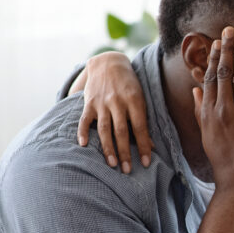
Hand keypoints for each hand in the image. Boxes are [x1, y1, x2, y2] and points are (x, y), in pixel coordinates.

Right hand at [76, 51, 152, 172]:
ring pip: (104, 129)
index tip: (146, 162)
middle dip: (125, 152)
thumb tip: (151, 145)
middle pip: (121, 131)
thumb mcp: (141, 99)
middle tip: (127, 170)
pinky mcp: (89, 102)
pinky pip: (84, 119)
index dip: (144, 146)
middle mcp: (117, 102)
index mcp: (135, 101)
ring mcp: (102, 102)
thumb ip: (143, 120)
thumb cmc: (129, 85)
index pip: (140, 128)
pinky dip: (82, 132)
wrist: (108, 63)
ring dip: (108, 148)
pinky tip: (83, 145)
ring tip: (112, 164)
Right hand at [192, 27, 233, 194]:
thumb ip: (201, 111)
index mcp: (209, 113)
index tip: (217, 42)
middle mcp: (223, 111)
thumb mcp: (208, 135)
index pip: (210, 78)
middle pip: (223, 72)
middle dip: (227, 49)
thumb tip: (197, 90)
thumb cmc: (226, 161)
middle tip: (230, 29)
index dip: (213, 58)